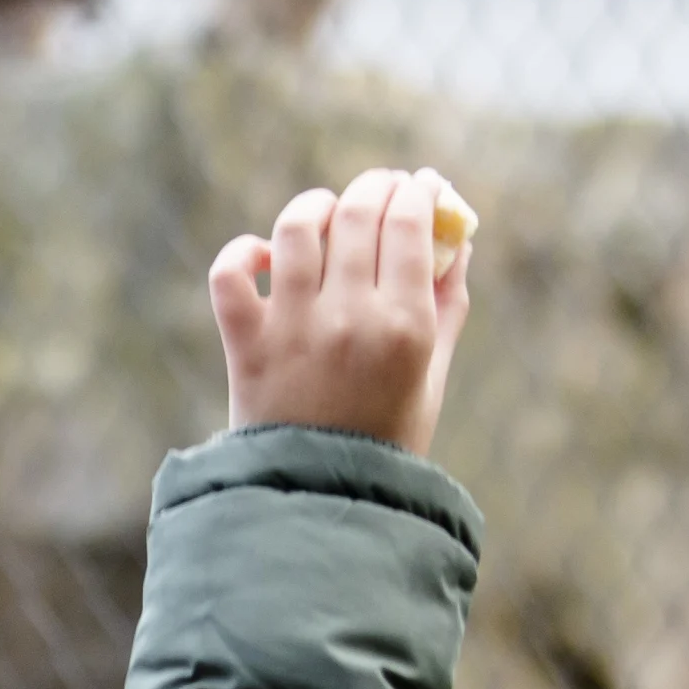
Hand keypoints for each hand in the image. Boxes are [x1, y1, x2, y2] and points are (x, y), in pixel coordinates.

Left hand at [209, 166, 473, 456]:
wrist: (321, 501)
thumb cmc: (387, 438)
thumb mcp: (433, 375)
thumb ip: (447, 304)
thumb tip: (456, 240)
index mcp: (406, 326)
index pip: (410, 221)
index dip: (416, 191)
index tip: (418, 187)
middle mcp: (350, 319)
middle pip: (358, 213)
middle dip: (374, 187)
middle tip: (380, 189)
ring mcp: (293, 329)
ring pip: (298, 228)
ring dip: (315, 206)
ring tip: (326, 213)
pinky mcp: (246, 344)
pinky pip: (231, 272)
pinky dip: (245, 253)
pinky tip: (267, 260)